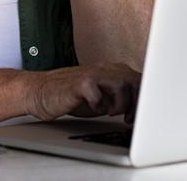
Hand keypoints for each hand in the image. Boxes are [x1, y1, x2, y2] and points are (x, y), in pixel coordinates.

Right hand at [23, 62, 140, 122]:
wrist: (42, 92)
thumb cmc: (74, 96)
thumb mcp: (103, 97)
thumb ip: (122, 97)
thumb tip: (143, 110)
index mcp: (114, 71)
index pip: (140, 81)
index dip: (145, 100)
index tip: (141, 117)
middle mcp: (106, 69)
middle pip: (135, 81)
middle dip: (135, 103)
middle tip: (127, 118)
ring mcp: (93, 74)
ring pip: (122, 85)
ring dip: (119, 104)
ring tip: (109, 112)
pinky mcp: (80, 83)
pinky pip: (98, 94)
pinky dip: (99, 105)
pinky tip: (94, 108)